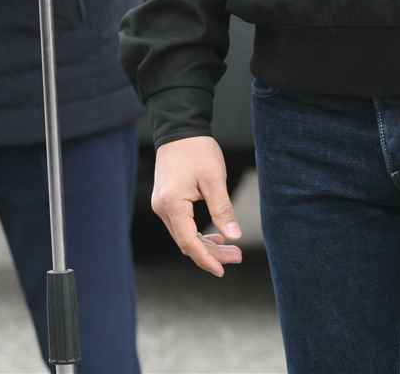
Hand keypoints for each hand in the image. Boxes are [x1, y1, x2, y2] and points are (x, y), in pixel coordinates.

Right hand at [150, 135, 244, 277]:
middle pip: (186, 242)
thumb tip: (235, 236)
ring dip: (206, 244)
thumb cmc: (197, 150)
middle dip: (211, 253)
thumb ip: (223, 209)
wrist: (179, 129)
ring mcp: (162, 206)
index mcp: (172, 204)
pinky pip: (182, 225)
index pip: (188, 241)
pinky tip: (217, 234)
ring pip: (184, 235)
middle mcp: (162, 208)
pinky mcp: (166, 201)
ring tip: (231, 249)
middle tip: (237, 257)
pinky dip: (198, 233)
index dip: (205, 258)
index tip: (222, 270)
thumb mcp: (214, 179)